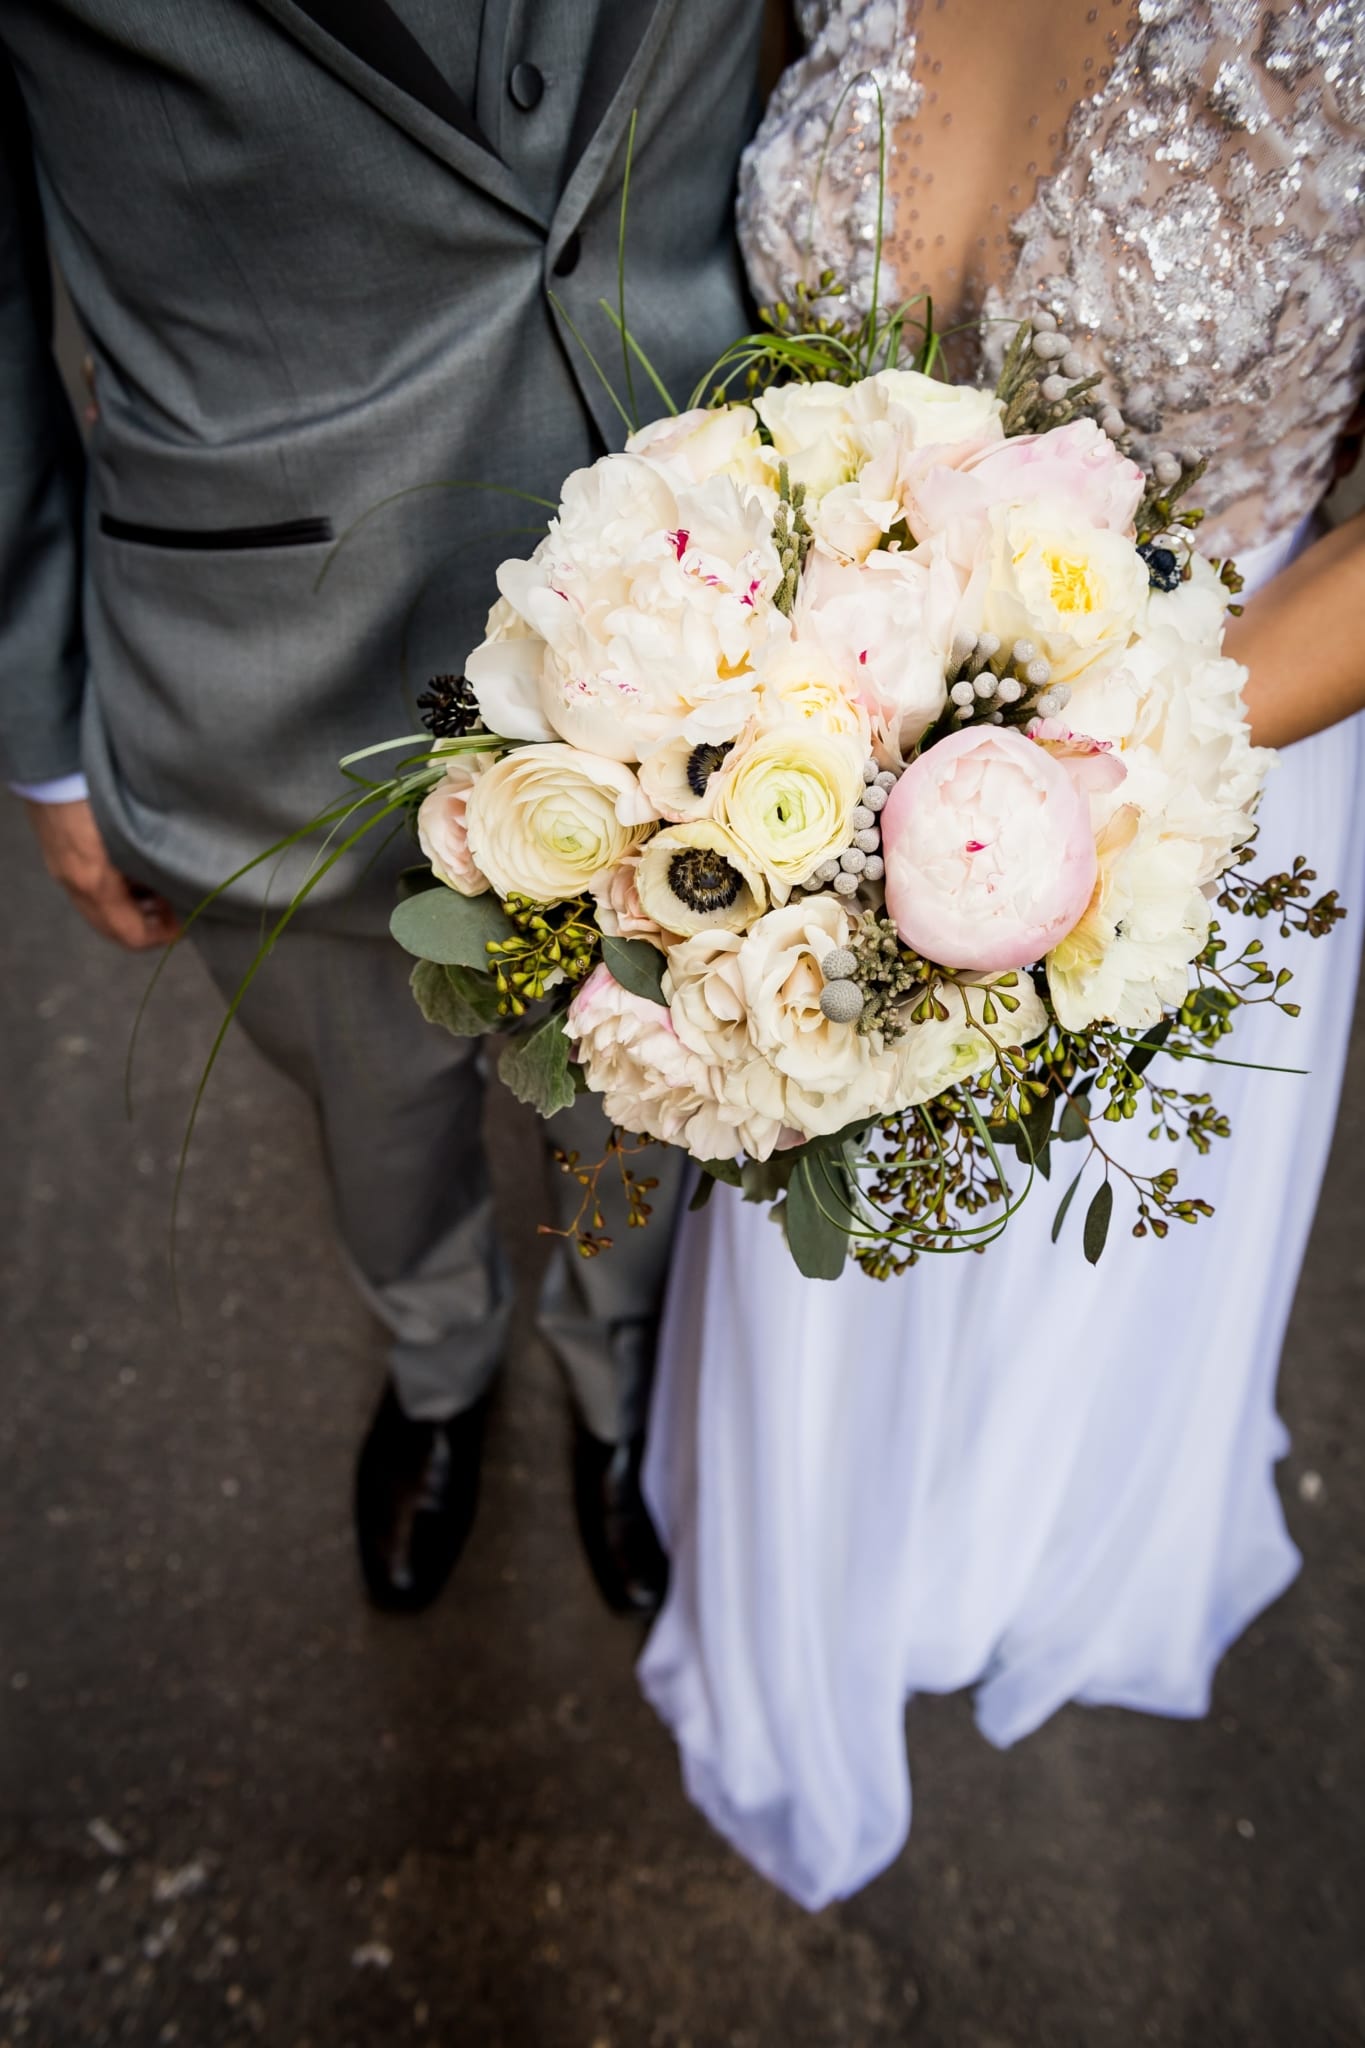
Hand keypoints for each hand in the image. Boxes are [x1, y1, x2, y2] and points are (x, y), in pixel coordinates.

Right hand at [24, 797, 180, 949]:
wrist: (55, 756)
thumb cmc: (104, 789)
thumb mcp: (140, 832)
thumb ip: (158, 864)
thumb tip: (184, 886)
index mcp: (94, 882)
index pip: (132, 935)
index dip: (164, 934)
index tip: (189, 919)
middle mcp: (73, 882)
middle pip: (114, 928)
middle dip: (149, 922)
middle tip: (178, 903)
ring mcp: (61, 868)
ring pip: (102, 909)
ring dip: (134, 904)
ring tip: (162, 881)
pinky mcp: (59, 853)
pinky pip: (90, 886)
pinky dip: (116, 886)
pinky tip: (137, 862)